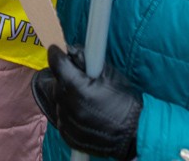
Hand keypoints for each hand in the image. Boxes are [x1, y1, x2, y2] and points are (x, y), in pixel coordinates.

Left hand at [32, 45, 141, 159]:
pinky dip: (68, 112)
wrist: (134, 134)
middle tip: (76, 76)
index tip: (57, 51)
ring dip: (65, 95)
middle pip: (54, 83)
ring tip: (83, 97)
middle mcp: (67, 106)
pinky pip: (61, 118)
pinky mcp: (68, 136)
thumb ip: (87, 61)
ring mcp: (67, 123)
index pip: (56, 64)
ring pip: (57, 101)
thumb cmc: (125, 102)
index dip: (56, 55)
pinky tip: (83, 111)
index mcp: (77, 87)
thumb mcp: (110, 75)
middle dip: (62, 77)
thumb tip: (72, 50)